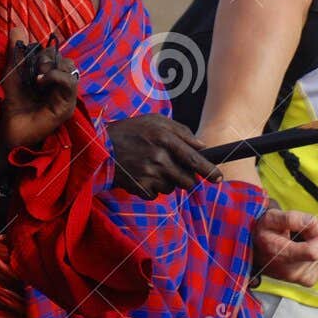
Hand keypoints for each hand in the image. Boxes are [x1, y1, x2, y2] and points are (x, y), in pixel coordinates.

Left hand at [0, 26, 80, 151]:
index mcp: (50, 76)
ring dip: (52, 65)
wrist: (10, 132)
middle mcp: (60, 84)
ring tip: (38, 74)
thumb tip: (17, 26)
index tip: (25, 55)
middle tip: (33, 66)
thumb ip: (15, 52)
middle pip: (63, 58)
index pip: (55, 53)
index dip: (43, 51)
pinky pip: (69, 83)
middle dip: (48, 56)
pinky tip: (42, 80)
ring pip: (70, 67)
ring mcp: (65, 95)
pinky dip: (56, 76)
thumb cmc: (13, 105)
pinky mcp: (67, 105)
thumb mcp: (12, 74)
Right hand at [107, 114, 221, 196]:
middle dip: (185, 178)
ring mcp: (148, 174)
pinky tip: (141, 175)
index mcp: (165, 138)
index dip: (209, 171)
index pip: (194, 159)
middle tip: (173, 169)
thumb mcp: (155, 121)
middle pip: (187, 180)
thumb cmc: (131, 131)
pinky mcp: (138, 188)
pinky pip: (156, 195)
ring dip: (167, 182)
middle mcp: (158, 157)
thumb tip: (202, 146)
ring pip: (171, 188)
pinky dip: (152, 188)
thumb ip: (181, 131)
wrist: (99, 147)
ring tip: (151, 168)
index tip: (218, 178)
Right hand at [252, 207, 317, 285]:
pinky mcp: (304, 281)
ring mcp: (297, 278)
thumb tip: (314, 224)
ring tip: (304, 240)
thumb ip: (292, 218)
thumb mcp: (272, 217)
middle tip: (307, 230)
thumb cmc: (263, 232)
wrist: (255, 250)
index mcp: (280, 254)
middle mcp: (289, 271)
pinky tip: (310, 249)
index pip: (312, 252)